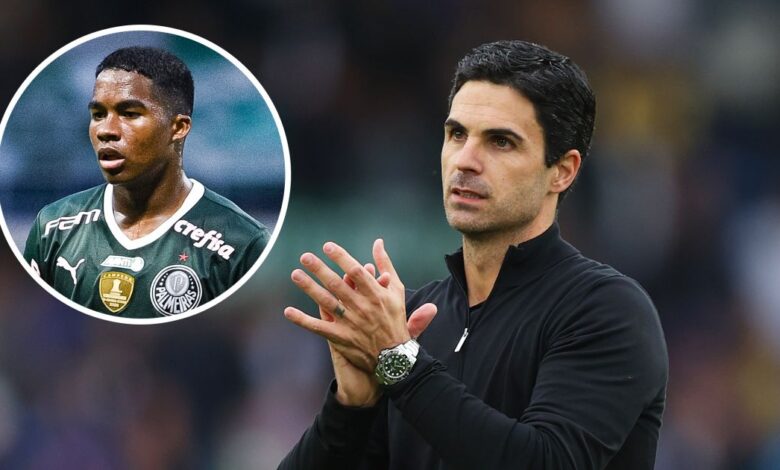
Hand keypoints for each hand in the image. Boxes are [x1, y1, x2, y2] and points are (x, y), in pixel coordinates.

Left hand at [284, 240, 436, 406]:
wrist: (394, 356)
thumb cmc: (394, 319)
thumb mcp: (396, 290)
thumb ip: (386, 265)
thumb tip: (378, 243)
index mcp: (375, 294)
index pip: (356, 271)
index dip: (341, 258)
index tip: (327, 247)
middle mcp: (362, 307)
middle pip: (337, 284)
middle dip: (320, 269)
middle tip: (305, 257)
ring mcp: (350, 322)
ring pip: (326, 302)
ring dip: (309, 288)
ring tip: (296, 274)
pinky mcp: (340, 337)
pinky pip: (318, 327)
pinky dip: (303, 320)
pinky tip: (288, 311)